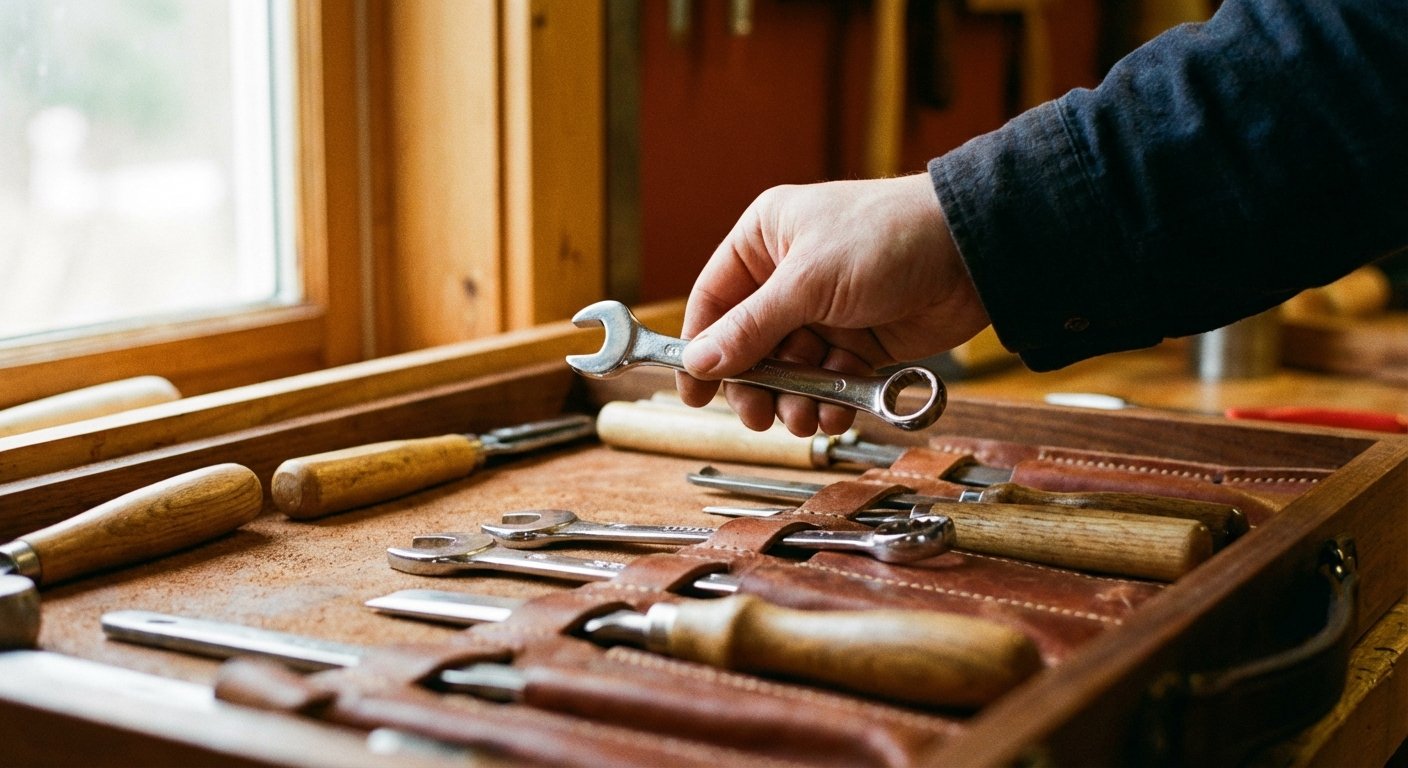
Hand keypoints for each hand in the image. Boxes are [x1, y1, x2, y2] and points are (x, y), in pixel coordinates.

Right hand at [676, 173, 988, 435]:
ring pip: (788, 370)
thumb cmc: (887, 238)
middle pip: (748, 345)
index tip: (694, 394)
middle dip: (754, 385)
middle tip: (759, 417)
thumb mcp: (808, 282)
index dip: (700, 349)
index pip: (714, 301)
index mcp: (765, 240)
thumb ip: (751, 328)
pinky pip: (827, 380)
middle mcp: (788, 275)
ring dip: (792, 399)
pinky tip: (835, 412)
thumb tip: (700, 362)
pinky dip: (828, 400)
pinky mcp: (858, 340)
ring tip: (803, 416)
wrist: (972, 252)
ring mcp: (824, 310)